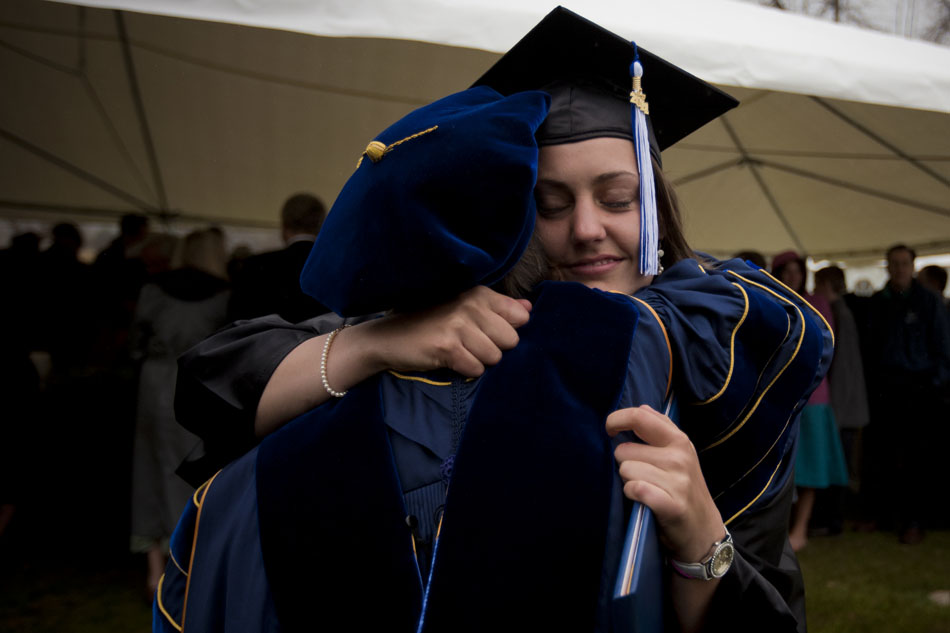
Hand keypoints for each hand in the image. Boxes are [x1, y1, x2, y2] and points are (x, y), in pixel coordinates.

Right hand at [363, 286, 531, 376]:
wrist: (387, 337)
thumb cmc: (429, 322)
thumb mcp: (463, 308)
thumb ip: (499, 307)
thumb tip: (528, 308)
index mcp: (478, 293)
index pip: (520, 317)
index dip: (507, 331)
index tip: (487, 332)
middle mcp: (470, 305)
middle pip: (511, 340)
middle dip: (495, 348)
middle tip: (471, 345)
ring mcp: (458, 325)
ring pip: (495, 357)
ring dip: (479, 361)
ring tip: (460, 352)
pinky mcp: (447, 346)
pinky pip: (476, 368)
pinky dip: (466, 370)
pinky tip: (450, 361)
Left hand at [606, 405, 724, 562]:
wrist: (704, 532)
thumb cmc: (684, 489)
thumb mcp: (680, 454)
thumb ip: (660, 429)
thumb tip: (641, 407)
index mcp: (679, 440)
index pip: (640, 416)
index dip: (617, 419)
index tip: (610, 430)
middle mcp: (680, 457)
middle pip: (624, 450)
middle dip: (625, 464)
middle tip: (642, 477)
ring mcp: (678, 481)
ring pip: (626, 470)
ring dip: (628, 482)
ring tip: (647, 490)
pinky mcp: (672, 505)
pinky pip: (634, 489)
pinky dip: (632, 495)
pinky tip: (644, 501)